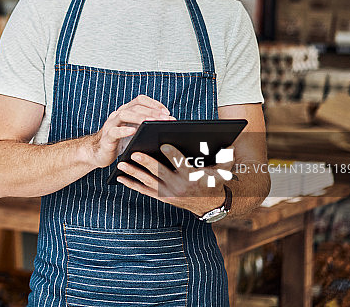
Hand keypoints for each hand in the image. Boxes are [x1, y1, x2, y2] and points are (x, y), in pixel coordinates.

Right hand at [87, 94, 174, 168]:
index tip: (167, 112)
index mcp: (125, 111)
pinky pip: (114, 132)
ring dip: (139, 118)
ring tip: (151, 123)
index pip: (140, 100)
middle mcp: (117, 115)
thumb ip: (148, 126)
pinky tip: (133, 131)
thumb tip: (170, 122)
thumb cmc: (120, 142)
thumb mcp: (135, 132)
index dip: (154, 103)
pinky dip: (124, 130)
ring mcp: (111, 125)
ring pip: (124, 115)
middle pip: (135, 107)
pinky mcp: (107, 137)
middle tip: (166, 118)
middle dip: (152, 112)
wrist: (98, 153)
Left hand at [115, 144, 232, 216]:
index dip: (173, 154)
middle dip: (147, 162)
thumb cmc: (214, 182)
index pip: (181, 164)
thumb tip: (229, 145)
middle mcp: (179, 186)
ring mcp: (168, 193)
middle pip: (160, 172)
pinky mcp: (161, 198)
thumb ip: (225, 158)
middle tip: (135, 152)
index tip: (163, 144)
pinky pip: (144, 191)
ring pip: (148, 182)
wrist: (209, 205)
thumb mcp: (222, 171)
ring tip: (121, 163)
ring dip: (134, 173)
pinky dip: (131, 184)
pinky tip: (120, 177)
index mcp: (192, 177)